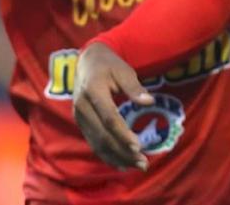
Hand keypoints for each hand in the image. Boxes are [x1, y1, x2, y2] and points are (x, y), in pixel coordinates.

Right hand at [73, 42, 152, 170]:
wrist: (87, 63)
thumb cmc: (109, 65)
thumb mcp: (124, 70)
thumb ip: (135, 87)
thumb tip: (150, 101)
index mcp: (93, 91)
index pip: (109, 118)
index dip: (123, 134)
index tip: (138, 146)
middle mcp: (82, 107)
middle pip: (103, 135)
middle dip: (123, 152)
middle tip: (143, 163)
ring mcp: (80, 117)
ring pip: (97, 143)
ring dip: (117, 157)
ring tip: (138, 166)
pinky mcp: (81, 124)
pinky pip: (94, 143)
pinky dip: (107, 155)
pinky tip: (122, 165)